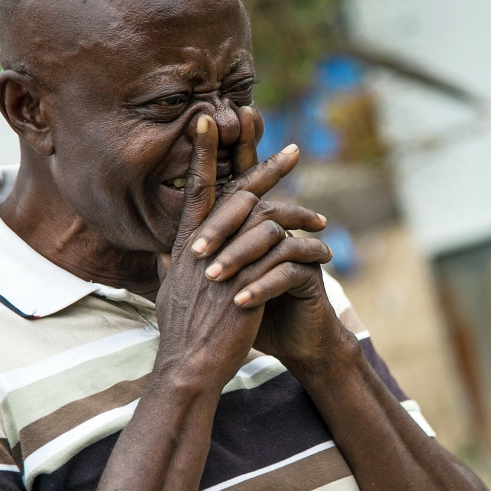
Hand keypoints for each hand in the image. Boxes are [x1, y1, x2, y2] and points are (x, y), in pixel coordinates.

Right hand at [155, 108, 330, 382]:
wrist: (189, 368)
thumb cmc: (182, 335)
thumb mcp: (169, 295)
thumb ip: (172, 270)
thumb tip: (168, 255)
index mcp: (185, 246)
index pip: (196, 190)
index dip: (205, 154)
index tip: (211, 121)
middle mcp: (203, 248)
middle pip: (236, 196)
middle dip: (265, 169)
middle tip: (292, 149)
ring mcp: (225, 265)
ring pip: (263, 222)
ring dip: (294, 207)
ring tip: (322, 215)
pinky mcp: (246, 285)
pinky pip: (278, 255)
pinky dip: (301, 244)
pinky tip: (321, 241)